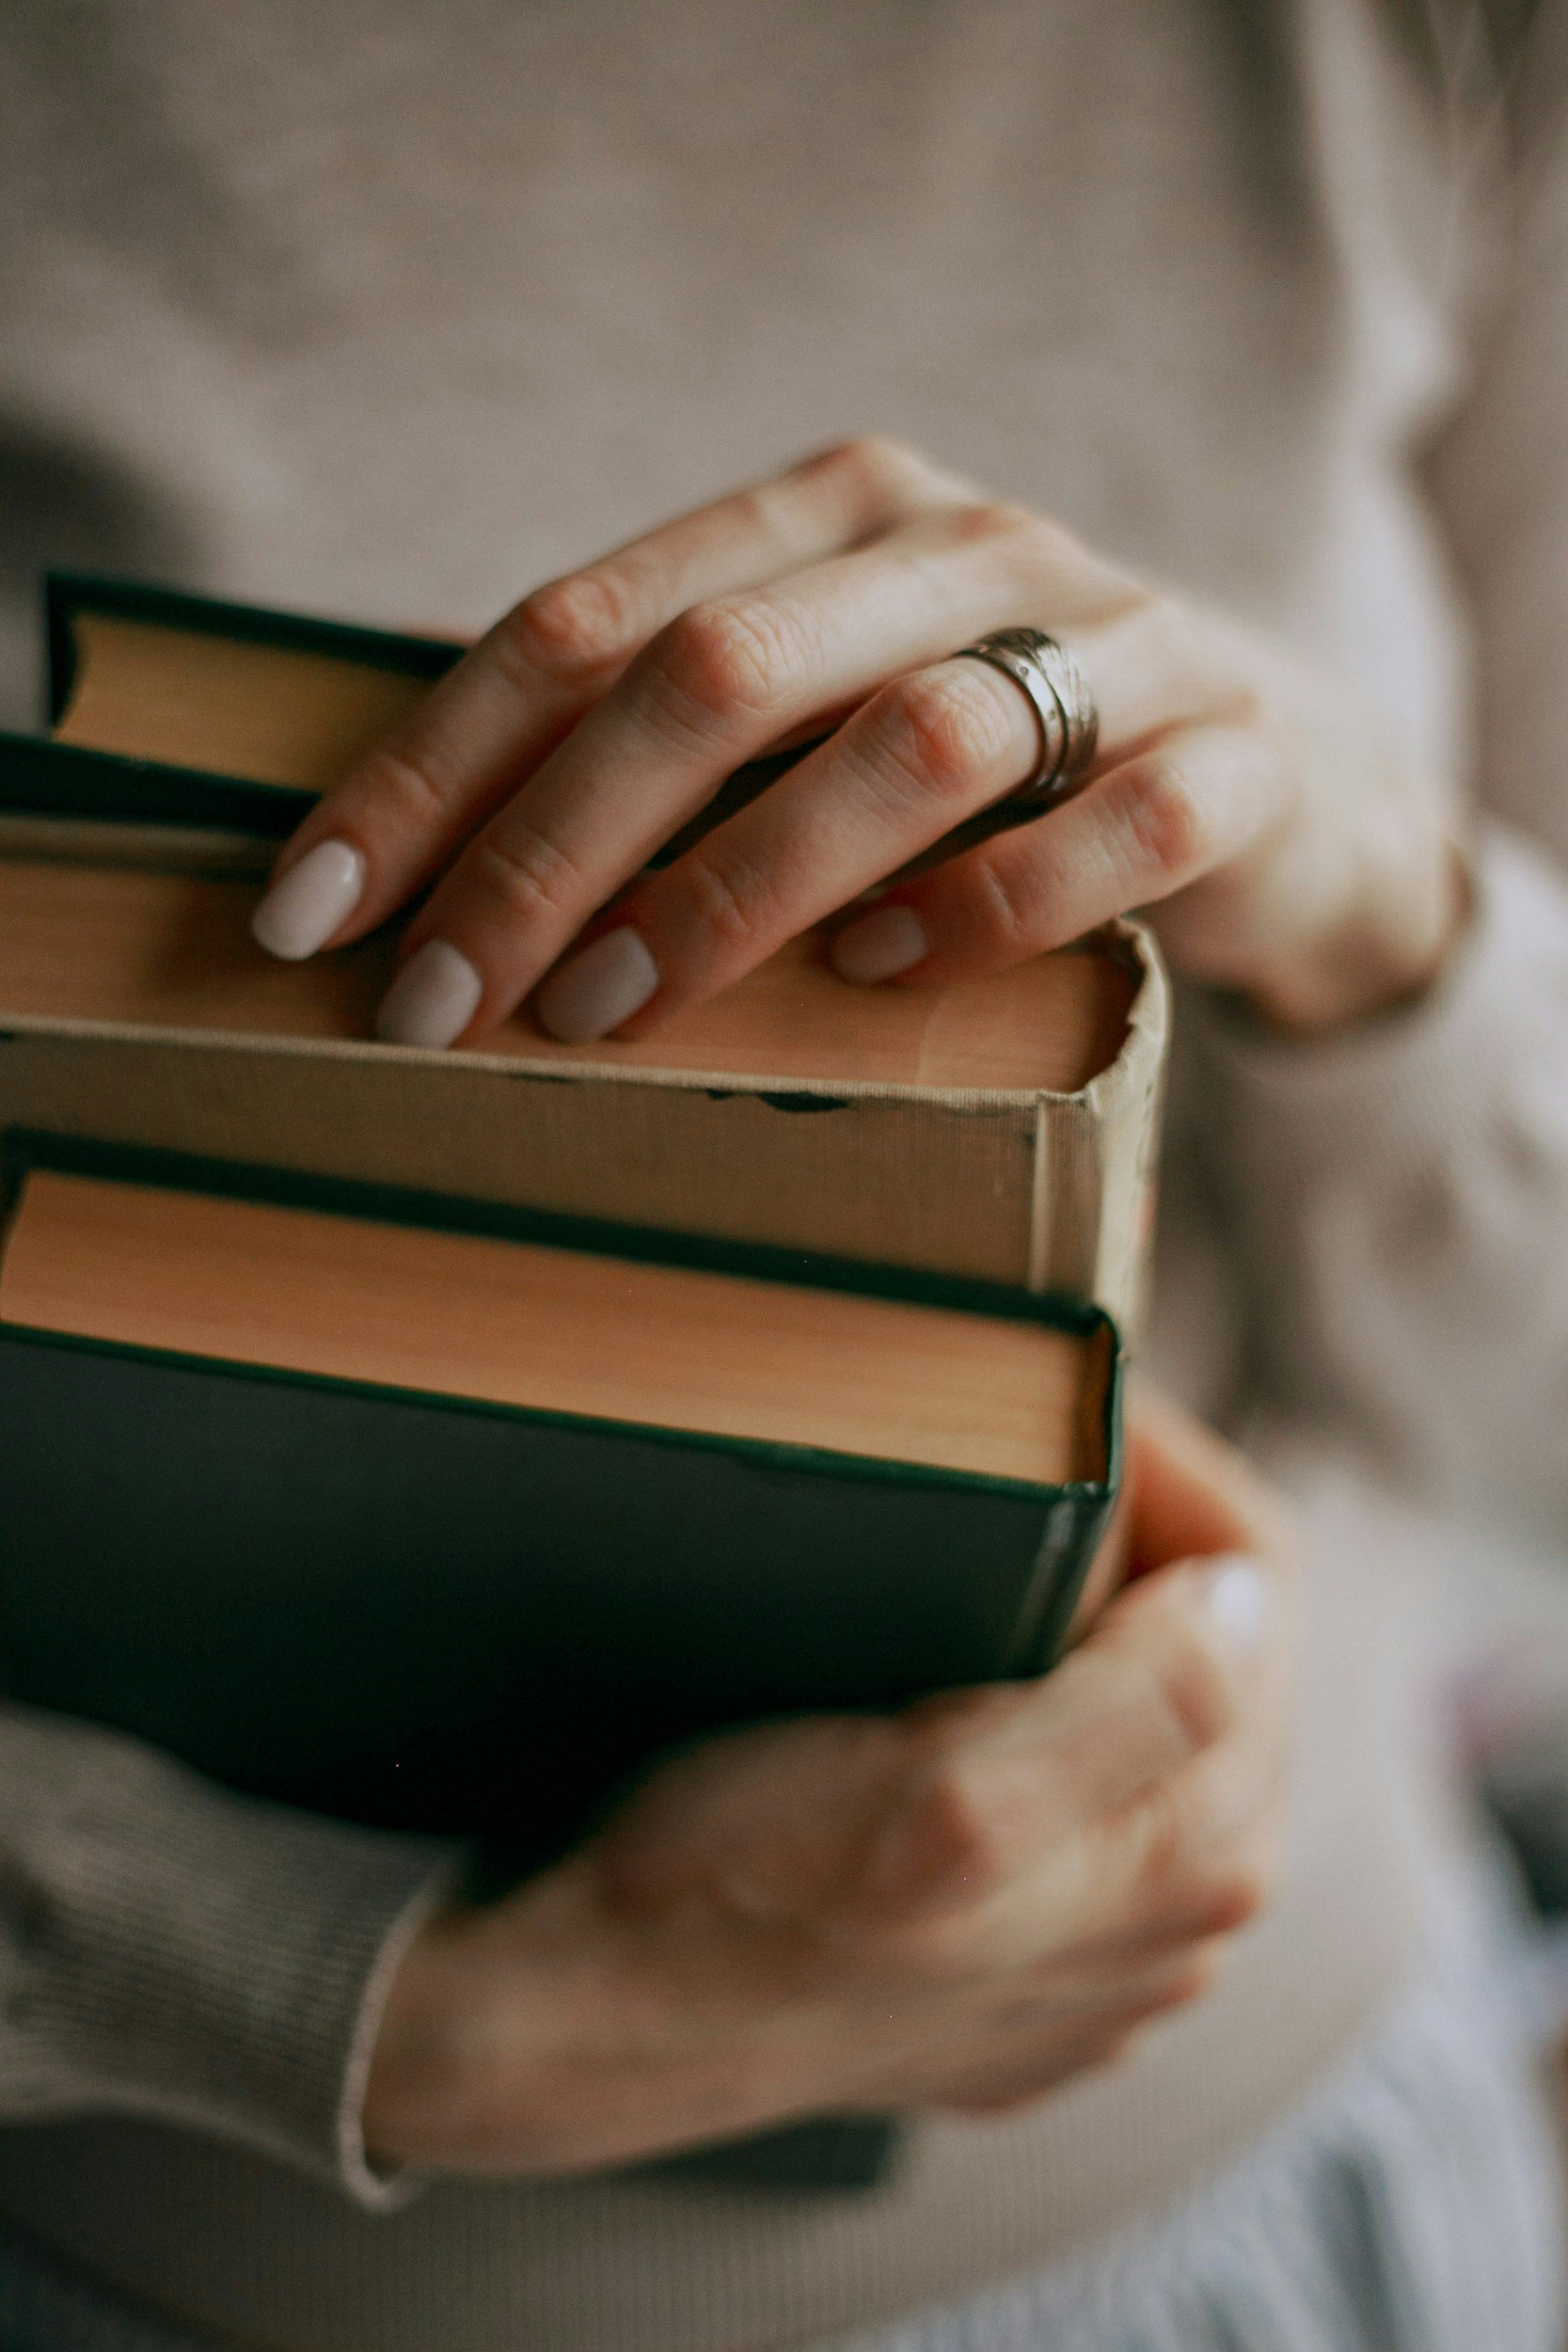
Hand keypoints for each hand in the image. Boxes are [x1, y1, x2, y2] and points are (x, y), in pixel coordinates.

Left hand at [253, 437, 1464, 1045]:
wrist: (1277, 765)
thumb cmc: (993, 767)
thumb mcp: (822, 717)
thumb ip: (674, 753)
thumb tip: (425, 888)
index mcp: (826, 514)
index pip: (582, 624)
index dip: (430, 772)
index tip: (315, 915)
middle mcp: (961, 543)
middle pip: (716, 676)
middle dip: (550, 852)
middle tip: (445, 1008)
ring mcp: (1115, 637)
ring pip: (909, 741)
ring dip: (739, 885)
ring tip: (618, 1011)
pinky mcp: (1235, 752)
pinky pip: (1108, 829)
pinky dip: (985, 909)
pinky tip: (884, 974)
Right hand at [362, 1392, 1295, 2175]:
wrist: (595, 2028)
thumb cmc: (743, 1895)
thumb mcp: (945, 1796)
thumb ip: (1145, 1708)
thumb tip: (1246, 1599)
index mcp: (1197, 1856)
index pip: (1258, 1589)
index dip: (1172, 1473)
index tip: (1066, 1406)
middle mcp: (1180, 1922)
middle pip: (1220, 1655)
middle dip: (1142, 1544)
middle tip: (1021, 1461)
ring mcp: (1106, 1959)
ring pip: (1156, 1727)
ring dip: (1093, 1628)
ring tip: (980, 1558)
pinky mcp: (1026, 1974)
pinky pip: (1087, 1804)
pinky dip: (1042, 1719)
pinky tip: (950, 1691)